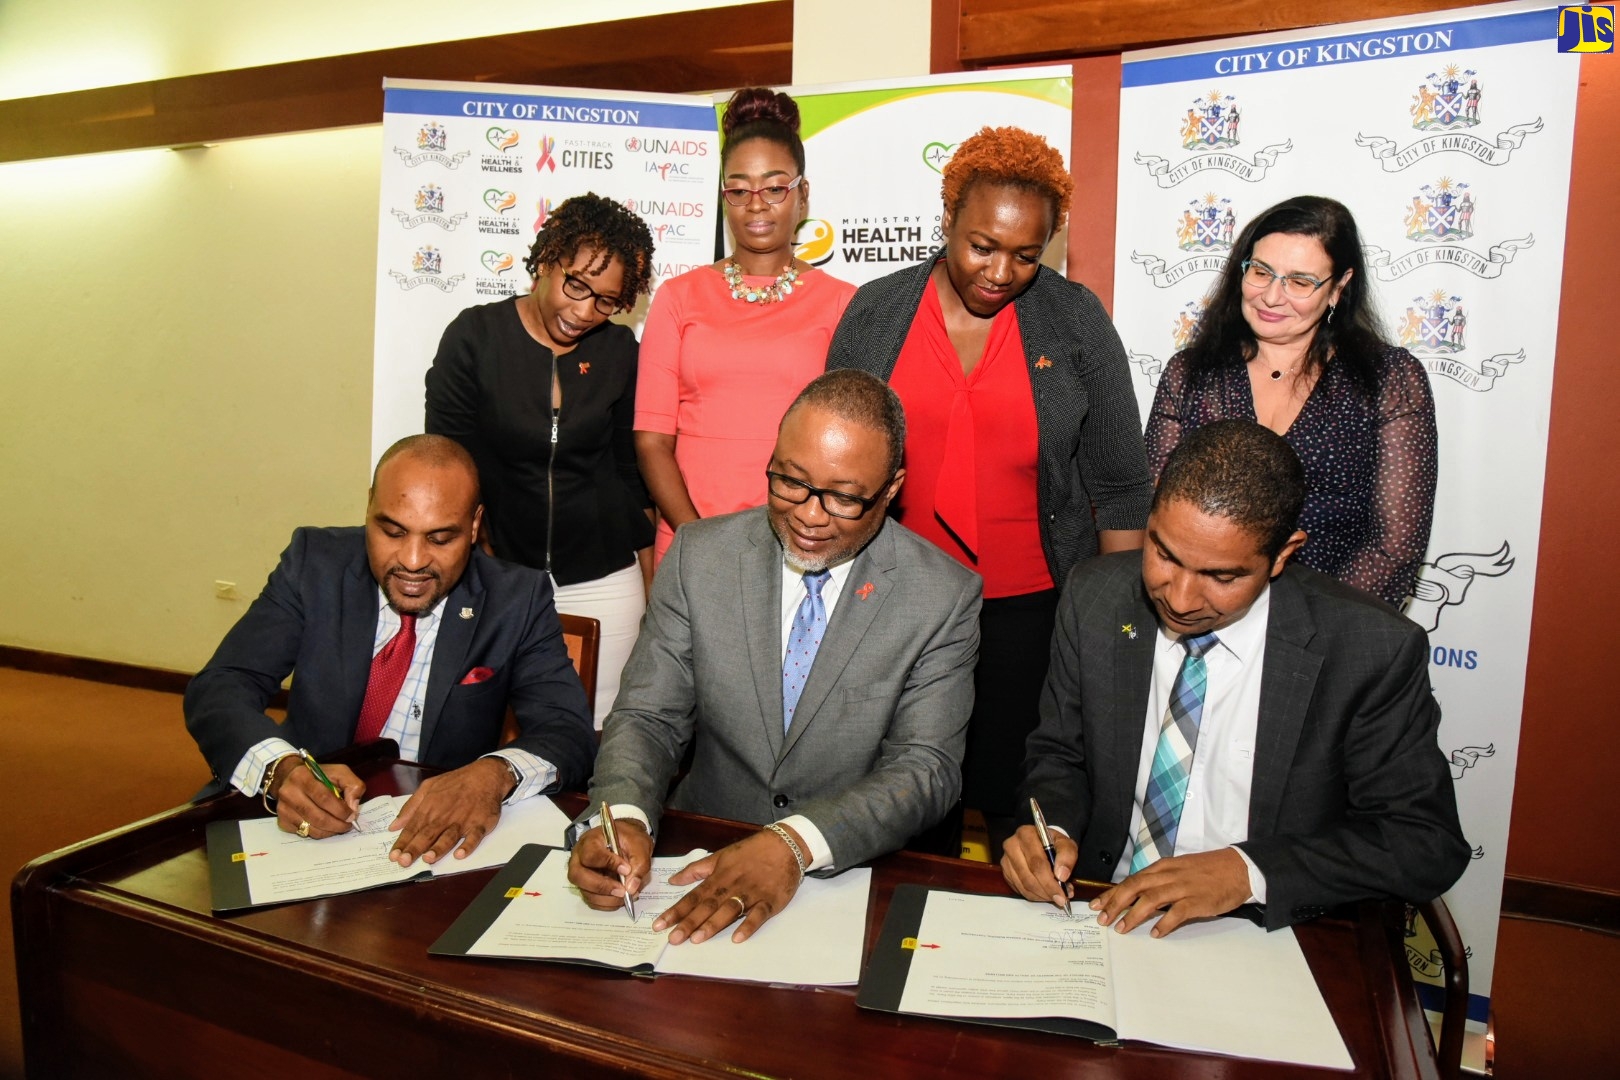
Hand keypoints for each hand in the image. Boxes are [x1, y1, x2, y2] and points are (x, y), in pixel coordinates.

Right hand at [271, 757, 361, 836]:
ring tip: (339, 826)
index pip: (324, 798)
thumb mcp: (339, 772)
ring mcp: (283, 809)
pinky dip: (319, 833)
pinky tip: (325, 826)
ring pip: (311, 828)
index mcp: (303, 777)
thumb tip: (353, 807)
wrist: (288, 777)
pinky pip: (304, 833)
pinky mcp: (282, 821)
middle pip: (318, 817)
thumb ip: (352, 785)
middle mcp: (289, 793)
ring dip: (330, 831)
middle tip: (348, 825)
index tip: (352, 815)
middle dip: (337, 824)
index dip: (340, 810)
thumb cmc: (317, 775)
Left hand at [387, 757, 510, 866]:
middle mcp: (445, 815)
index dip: (403, 842)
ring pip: (449, 837)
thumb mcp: (428, 786)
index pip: (413, 827)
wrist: (485, 775)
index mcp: (430, 807)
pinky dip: (468, 846)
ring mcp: (463, 820)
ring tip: (428, 859)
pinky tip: (460, 854)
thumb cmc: (455, 782)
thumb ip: (410, 806)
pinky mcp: (481, 823)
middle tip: (404, 862)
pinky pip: (474, 837)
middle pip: (428, 834)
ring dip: (439, 848)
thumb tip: (394, 826)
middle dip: (415, 849)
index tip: (393, 856)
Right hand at [567, 817, 652, 909]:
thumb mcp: (639, 844)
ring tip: (625, 895)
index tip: (626, 869)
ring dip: (606, 899)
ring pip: (585, 892)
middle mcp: (579, 858)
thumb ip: (639, 863)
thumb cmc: (629, 839)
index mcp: (590, 841)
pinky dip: (607, 904)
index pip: (590, 854)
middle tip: (622, 890)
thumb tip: (631, 887)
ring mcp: (581, 874)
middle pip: (578, 876)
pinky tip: (620, 898)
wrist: (626, 842)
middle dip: (601, 887)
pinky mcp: (586, 887)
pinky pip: (591, 900)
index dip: (607, 863)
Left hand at [654, 828, 803, 944]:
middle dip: (689, 922)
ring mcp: (751, 894)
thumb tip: (673, 880)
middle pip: (707, 906)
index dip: (676, 911)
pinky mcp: (770, 901)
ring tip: (697, 939)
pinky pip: (758, 915)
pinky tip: (738, 938)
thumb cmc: (751, 851)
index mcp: (718, 877)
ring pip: (729, 910)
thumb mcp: (721, 855)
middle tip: (673, 939)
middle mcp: (731, 886)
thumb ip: (696, 869)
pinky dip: (749, 926)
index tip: (659, 925)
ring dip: (713, 924)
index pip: (693, 896)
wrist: (785, 845)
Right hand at [1000, 824, 1076, 911]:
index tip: (1062, 894)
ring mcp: (1006, 860)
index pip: (1037, 862)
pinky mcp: (1005, 872)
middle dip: (1046, 891)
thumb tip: (1061, 876)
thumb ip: (1067, 856)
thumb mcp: (1066, 844)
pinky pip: (1019, 889)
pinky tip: (1044, 893)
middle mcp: (1012, 845)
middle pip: (1028, 876)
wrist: (1042, 843)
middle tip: (1060, 899)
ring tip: (1054, 895)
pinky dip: (1033, 895)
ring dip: (1041, 895)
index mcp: (1026, 834)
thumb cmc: (1053, 844)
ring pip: (1023, 885)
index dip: (1049, 881)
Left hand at [1091, 849, 1251, 936]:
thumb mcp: (1179, 869)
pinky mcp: (1198, 900)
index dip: (1112, 893)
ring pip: (1151, 899)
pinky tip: (1156, 933)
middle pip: (1135, 887)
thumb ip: (1160, 881)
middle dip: (1115, 903)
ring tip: (1121, 928)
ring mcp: (1183, 887)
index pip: (1131, 880)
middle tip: (1102, 919)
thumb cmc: (1208, 870)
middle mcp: (1169, 874)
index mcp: (1163, 867)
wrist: (1239, 868)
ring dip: (1133, 914)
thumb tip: (1138, 896)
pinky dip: (1165, 923)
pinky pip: (1177, 912)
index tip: (1097, 905)